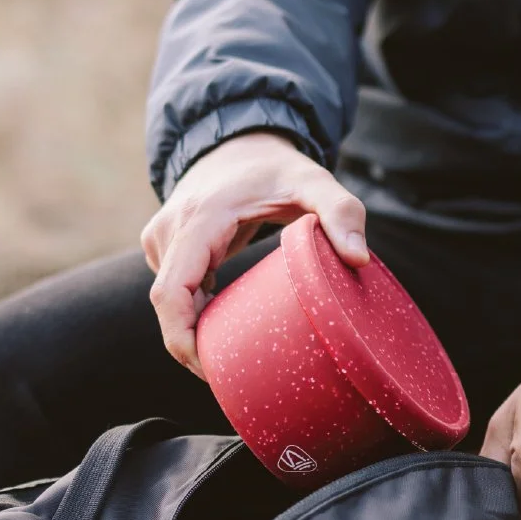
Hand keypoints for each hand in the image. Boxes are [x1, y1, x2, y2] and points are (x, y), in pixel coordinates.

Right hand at [141, 131, 368, 374]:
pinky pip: (173, 293)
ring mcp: (161, 239)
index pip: (170, 293)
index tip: (211, 369)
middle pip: (165, 307)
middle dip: (191, 348)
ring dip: (194, 332)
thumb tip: (359, 258)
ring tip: (234, 358)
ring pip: (168, 302)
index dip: (183, 339)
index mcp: (199, 220)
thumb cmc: (277, 167)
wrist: (239, 142)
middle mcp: (170, 230)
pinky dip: (193, 316)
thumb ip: (342, 212)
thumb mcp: (315, 181)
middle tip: (232, 377)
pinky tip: (222, 331)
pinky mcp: (163, 248)